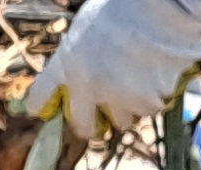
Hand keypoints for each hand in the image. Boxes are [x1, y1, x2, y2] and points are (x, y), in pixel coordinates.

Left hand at [23, 0, 200, 138]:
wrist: (161, 4)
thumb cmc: (124, 6)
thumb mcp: (87, 25)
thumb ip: (78, 53)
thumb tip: (77, 74)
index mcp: (67, 63)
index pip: (39, 98)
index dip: (40, 106)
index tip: (42, 110)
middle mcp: (88, 87)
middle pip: (84, 127)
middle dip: (90, 126)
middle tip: (97, 120)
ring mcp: (118, 96)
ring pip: (122, 120)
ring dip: (128, 108)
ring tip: (138, 85)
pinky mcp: (148, 100)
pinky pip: (150, 108)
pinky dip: (155, 97)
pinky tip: (159, 75)